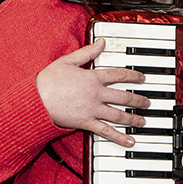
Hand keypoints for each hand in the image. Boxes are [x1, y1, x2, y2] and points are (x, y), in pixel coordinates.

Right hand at [36, 38, 150, 145]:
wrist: (35, 100)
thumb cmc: (48, 80)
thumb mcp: (68, 60)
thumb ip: (87, 52)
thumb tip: (102, 42)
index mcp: (93, 77)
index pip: (119, 75)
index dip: (133, 76)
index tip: (142, 78)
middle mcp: (96, 94)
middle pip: (124, 96)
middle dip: (138, 100)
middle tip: (147, 103)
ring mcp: (92, 109)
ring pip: (119, 114)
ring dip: (133, 118)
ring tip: (143, 121)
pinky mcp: (86, 123)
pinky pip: (106, 132)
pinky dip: (119, 137)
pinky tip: (130, 141)